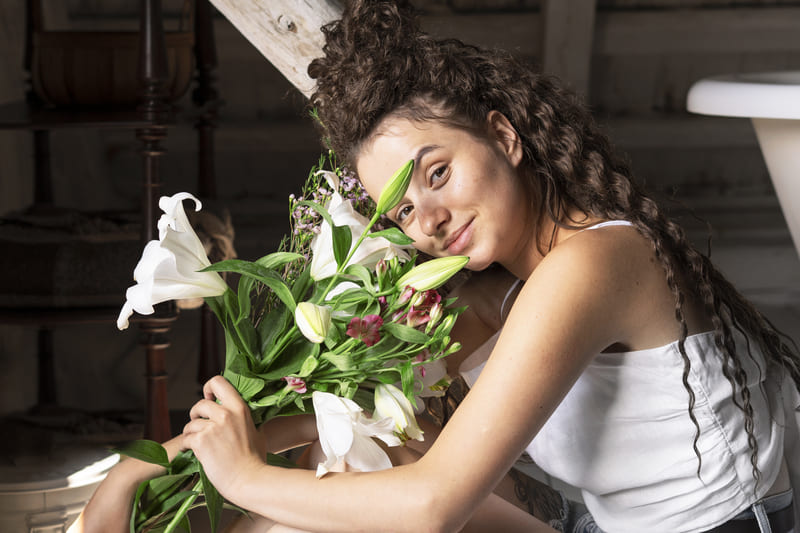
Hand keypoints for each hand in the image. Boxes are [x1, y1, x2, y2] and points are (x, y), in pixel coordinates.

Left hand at [182, 375, 266, 499]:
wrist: (249, 480)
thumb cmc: (255, 460)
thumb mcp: (257, 432)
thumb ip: (247, 420)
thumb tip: (244, 415)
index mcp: (239, 408)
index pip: (218, 382)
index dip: (209, 388)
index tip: (209, 399)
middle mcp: (225, 414)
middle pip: (200, 404)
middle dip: (196, 415)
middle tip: (199, 425)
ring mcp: (212, 428)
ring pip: (191, 424)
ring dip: (190, 433)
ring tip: (196, 443)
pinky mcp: (201, 442)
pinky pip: (186, 439)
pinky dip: (186, 446)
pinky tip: (191, 452)